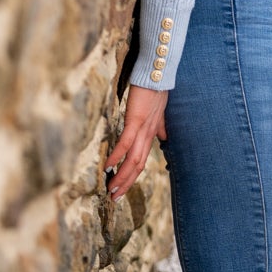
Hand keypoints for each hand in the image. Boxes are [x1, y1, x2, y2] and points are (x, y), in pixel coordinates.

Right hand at [104, 85, 167, 200]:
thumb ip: (160, 125)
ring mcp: (143, 129)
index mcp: (151, 133)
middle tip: (114, 198)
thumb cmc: (156, 89)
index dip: (132, 176)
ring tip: (112, 189)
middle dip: (126, 183)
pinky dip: (118, 156)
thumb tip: (163, 135)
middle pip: (137, 165)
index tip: (122, 188)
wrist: (158, 73)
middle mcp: (148, 135)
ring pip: (133, 159)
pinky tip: (108, 166)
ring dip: (122, 176)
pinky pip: (126, 142)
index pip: (141, 160)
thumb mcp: (159, 111)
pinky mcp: (136, 121)